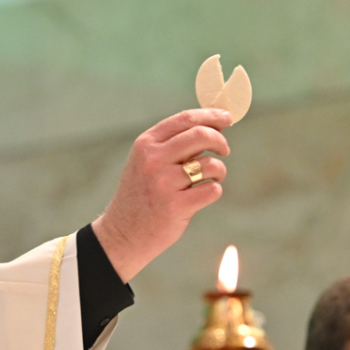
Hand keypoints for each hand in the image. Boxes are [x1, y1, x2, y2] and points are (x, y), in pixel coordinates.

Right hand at [90, 108, 232, 282]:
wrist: (123, 233)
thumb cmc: (142, 194)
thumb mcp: (147, 162)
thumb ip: (173, 145)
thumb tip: (212, 127)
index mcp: (146, 144)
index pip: (185, 119)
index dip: (211, 116)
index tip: (226, 118)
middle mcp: (153, 160)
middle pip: (201, 135)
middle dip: (220, 141)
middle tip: (225, 149)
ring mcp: (164, 183)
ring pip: (211, 164)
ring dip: (219, 171)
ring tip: (212, 178)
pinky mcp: (176, 206)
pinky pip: (212, 190)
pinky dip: (214, 191)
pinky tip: (202, 196)